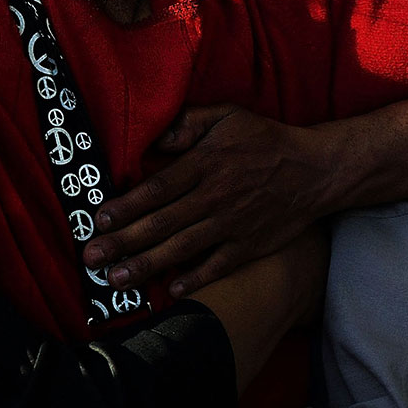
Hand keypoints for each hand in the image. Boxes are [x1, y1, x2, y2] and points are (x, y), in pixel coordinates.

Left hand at [82, 105, 338, 296]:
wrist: (316, 170)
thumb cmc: (265, 139)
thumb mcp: (227, 116)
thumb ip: (189, 123)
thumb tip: (155, 137)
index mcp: (204, 165)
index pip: (156, 189)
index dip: (125, 206)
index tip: (99, 220)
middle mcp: (214, 197)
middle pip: (161, 223)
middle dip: (122, 242)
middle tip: (91, 258)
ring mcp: (232, 224)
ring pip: (182, 248)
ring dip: (147, 266)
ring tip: (117, 279)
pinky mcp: (250, 245)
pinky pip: (218, 266)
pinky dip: (195, 279)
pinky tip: (171, 292)